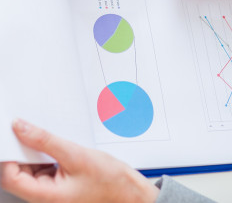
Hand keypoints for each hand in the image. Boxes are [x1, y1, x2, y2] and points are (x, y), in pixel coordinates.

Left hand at [0, 119, 157, 202]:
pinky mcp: (57, 185)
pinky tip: (59, 147)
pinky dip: (47, 155)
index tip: (14, 134)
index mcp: (44, 196)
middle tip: (33, 130)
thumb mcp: (76, 154)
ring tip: (54, 141)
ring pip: (31, 169)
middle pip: (19, 173)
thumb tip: (21, 128)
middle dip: (24, 151)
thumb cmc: (108, 180)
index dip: (10, 155)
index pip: (11, 177)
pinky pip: (44, 168)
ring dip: (37, 152)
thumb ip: (45, 141)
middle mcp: (43, 197)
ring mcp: (50, 192)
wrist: (127, 191)